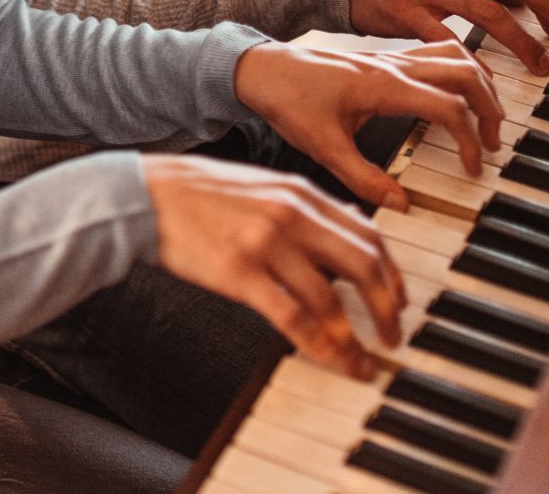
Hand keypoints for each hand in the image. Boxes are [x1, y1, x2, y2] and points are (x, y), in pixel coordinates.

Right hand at [145, 154, 404, 378]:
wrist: (147, 194)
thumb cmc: (202, 194)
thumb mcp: (264, 187)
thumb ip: (305, 210)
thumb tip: (347, 239)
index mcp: (301, 193)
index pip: (368, 234)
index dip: (392, 273)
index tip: (400, 300)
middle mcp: (291, 215)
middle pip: (363, 265)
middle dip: (388, 307)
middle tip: (394, 335)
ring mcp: (266, 244)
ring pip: (330, 300)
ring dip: (354, 338)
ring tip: (362, 361)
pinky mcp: (240, 273)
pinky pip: (293, 317)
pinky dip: (319, 345)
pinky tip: (329, 360)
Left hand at [232, 39, 503, 208]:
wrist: (262, 69)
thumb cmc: (289, 103)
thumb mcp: (323, 148)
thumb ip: (365, 178)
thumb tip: (402, 205)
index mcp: (383, 86)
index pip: (448, 106)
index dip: (468, 139)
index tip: (471, 168)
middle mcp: (394, 65)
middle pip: (467, 73)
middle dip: (490, 108)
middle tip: (491, 143)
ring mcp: (392, 57)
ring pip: (458, 56)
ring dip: (482, 84)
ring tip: (487, 119)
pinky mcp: (387, 57)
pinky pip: (439, 52)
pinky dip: (462, 69)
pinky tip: (462, 93)